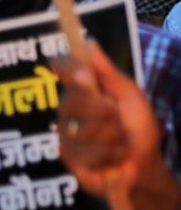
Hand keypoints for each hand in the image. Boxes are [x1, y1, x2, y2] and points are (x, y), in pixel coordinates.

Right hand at [56, 43, 179, 209]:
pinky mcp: (68, 158)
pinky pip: (87, 152)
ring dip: (112, 139)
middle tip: (118, 121)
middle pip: (74, 101)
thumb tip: (89, 43)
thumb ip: (108, 73)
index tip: (86, 75)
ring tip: (118, 143)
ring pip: (84, 130)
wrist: (145, 166)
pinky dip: (109, 156)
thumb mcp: (130, 97)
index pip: (64, 71)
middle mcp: (68, 111)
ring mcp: (65, 135)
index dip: (69, 68)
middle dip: (105, 112)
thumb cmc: (138, 129)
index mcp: (83, 91)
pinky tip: (113, 158)